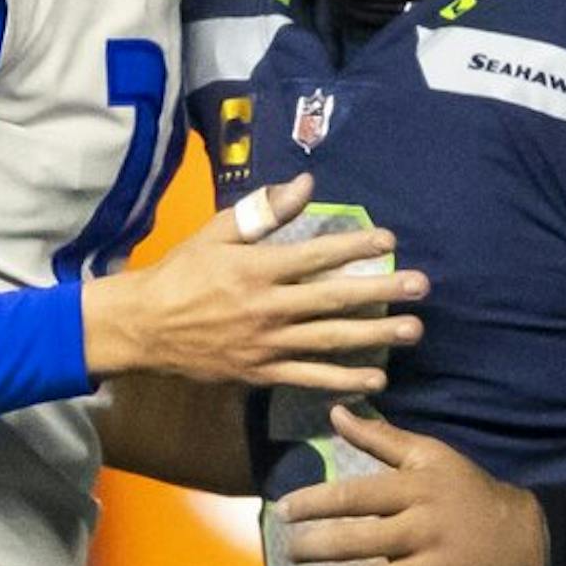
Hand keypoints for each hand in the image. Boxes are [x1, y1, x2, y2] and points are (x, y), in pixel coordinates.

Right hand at [83, 174, 426, 392]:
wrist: (144, 327)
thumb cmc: (182, 273)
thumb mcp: (216, 234)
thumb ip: (262, 212)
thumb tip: (304, 185)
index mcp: (257, 269)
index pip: (317, 255)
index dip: (356, 247)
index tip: (390, 241)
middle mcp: (268, 308)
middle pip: (334, 299)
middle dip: (382, 292)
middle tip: (421, 287)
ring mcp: (268, 345)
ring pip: (330, 340)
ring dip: (375, 336)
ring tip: (412, 331)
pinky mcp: (262, 373)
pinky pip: (310, 378)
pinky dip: (343, 380)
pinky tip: (375, 378)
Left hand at [279, 405, 543, 565]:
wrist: (530, 540)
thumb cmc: (471, 493)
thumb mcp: (432, 456)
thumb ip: (381, 437)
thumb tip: (336, 412)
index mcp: (416, 490)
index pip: (352, 495)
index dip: (312, 503)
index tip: (283, 510)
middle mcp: (423, 529)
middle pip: (355, 542)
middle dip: (313, 548)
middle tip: (288, 551)